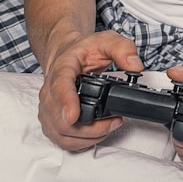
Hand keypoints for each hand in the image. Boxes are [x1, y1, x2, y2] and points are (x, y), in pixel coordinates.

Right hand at [37, 30, 142, 151]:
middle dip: (90, 127)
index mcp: (62, 67)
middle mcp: (50, 90)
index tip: (73, 116)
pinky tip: (97, 133)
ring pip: (61, 133)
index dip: (65, 102)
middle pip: (60, 118)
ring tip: (109, 126)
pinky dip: (80, 142)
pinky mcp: (51, 120)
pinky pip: (61, 139)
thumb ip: (123, 49)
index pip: (59, 85)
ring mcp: (48, 108)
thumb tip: (134, 66)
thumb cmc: (85, 49)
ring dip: (87, 137)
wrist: (67, 53)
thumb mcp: (107, 40)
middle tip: (115, 120)